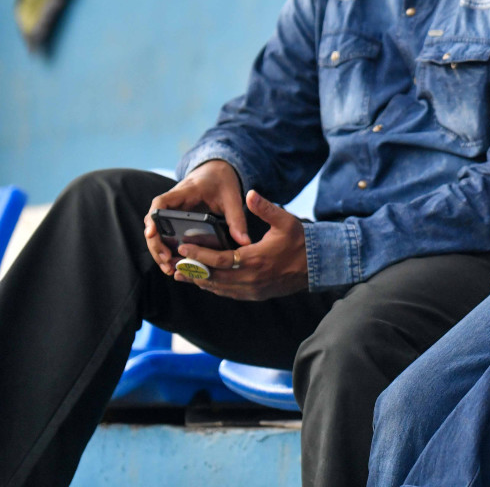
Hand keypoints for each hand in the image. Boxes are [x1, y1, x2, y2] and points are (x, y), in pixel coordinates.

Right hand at [144, 159, 251, 275]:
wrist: (217, 172)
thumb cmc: (223, 182)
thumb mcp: (232, 197)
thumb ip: (237, 219)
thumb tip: (244, 242)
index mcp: (185, 192)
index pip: (161, 202)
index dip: (154, 218)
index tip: (151, 233)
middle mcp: (173, 202)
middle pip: (154, 222)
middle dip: (156, 243)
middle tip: (166, 260)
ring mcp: (172, 211)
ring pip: (157, 230)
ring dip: (159, 249)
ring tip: (169, 268)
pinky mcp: (175, 219)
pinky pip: (165, 233)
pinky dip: (166, 248)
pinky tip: (173, 263)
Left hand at [176, 191, 308, 300]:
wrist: (316, 267)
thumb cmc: (300, 242)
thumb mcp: (286, 221)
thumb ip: (265, 208)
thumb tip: (250, 193)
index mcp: (255, 259)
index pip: (219, 259)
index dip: (199, 255)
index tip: (183, 249)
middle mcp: (250, 278)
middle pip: (213, 277)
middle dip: (192, 271)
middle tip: (173, 265)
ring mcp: (252, 289)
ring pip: (218, 288)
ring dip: (199, 281)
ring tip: (182, 275)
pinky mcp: (254, 295)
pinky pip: (228, 294)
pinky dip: (214, 287)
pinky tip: (205, 282)